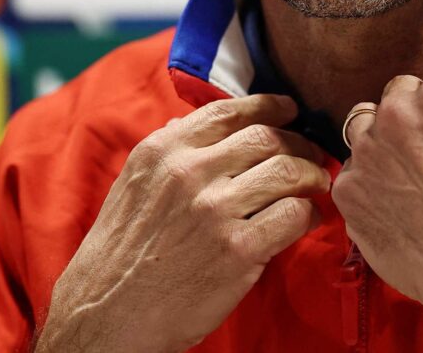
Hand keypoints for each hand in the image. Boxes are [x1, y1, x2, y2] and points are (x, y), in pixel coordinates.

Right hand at [36, 94, 329, 352]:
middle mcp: (190, 171)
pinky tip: (306, 219)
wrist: (106, 317)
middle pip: (267, 137)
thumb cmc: (119, 255)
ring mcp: (216, 209)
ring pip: (289, 171)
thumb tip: (194, 125)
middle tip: (311, 154)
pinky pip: (295, 214)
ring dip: (311, 175)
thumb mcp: (132, 185)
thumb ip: (167, 154)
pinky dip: (309, 214)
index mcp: (163, 151)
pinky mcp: (239, 249)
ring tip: (316, 185)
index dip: (269, 106)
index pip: (230, 112)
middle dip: (298, 143)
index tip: (289, 110)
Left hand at [331, 55, 422, 314]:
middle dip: (419, 109)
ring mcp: (367, 152)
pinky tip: (394, 201)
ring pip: (367, 123)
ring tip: (410, 169)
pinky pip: (353, 170)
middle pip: (401, 91)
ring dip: (384, 137)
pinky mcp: (349, 189)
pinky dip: (369, 180)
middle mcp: (398, 113)